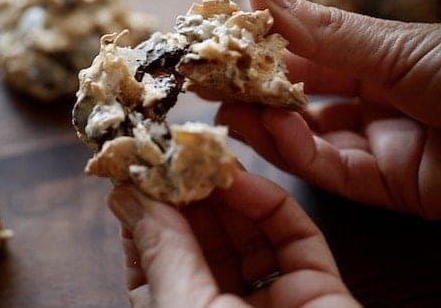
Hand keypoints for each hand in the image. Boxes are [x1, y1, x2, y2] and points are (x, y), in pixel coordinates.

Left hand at [106, 171, 359, 307]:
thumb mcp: (182, 307)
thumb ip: (159, 248)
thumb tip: (123, 196)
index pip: (154, 258)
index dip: (146, 212)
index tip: (138, 169)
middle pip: (201, 239)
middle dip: (188, 193)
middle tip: (177, 149)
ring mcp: (271, 300)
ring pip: (245, 232)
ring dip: (226, 192)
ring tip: (207, 153)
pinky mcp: (316, 287)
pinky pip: (292, 235)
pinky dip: (268, 203)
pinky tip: (242, 179)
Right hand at [215, 0, 440, 218]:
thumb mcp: (392, 44)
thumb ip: (319, 30)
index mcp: (379, 61)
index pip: (308, 60)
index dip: (265, 56)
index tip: (224, 50)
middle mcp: (375, 104)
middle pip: (303, 104)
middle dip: (256, 97)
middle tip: (210, 87)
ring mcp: (380, 147)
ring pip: (310, 142)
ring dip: (268, 127)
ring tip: (230, 111)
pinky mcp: (389, 187)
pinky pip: (334, 171)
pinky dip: (299, 153)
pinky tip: (272, 130)